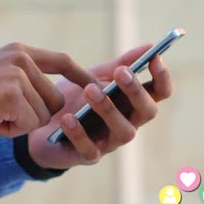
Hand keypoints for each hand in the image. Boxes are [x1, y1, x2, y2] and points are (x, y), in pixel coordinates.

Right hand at [0, 43, 96, 136]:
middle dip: (33, 115)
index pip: (62, 61)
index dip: (81, 76)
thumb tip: (58, 102)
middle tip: (1, 113)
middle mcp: (21, 57)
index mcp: (18, 51)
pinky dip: (10, 131)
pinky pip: (29, 125)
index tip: (98, 87)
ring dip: (19, 124)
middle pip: (55, 99)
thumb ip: (26, 81)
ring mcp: (17, 74)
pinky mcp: (12, 94)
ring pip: (43, 115)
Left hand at [27, 44, 172, 168]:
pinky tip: (68, 118)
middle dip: (136, 91)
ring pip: (124, 132)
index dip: (161, 78)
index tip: (155, 58)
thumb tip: (149, 46)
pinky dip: (79, 133)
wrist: (41, 125)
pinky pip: (89, 149)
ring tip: (89, 90)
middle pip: (146, 111)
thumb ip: (119, 64)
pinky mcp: (87, 157)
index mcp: (131, 104)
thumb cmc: (72, 100)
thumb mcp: (92, 77)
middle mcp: (126, 124)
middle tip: (120, 72)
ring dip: (108, 110)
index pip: (158, 93)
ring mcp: (109, 143)